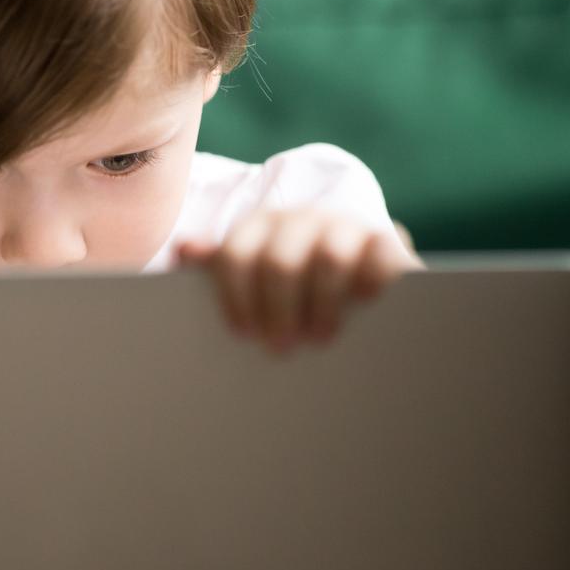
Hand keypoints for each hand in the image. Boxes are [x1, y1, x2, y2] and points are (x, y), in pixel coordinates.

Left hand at [176, 208, 423, 354]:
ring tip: (320, 339)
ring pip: (329, 258)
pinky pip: (380, 254)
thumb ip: (220, 265)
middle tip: (279, 348)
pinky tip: (365, 305)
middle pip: (279, 262)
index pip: (235, 255)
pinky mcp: (384, 241)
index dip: (235, 298)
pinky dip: (373, 280)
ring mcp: (344, 227)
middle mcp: (300, 221)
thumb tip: (185, 250)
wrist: (353, 263)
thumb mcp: (253, 272)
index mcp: (260, 229)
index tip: (241, 334)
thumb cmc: (290, 282)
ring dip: (323, 304)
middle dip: (277, 310)